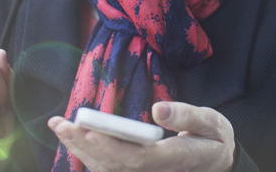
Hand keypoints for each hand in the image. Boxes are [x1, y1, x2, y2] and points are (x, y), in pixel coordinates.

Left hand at [48, 102, 234, 171]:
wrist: (216, 160)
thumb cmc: (214, 138)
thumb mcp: (212, 123)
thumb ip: (188, 116)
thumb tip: (157, 109)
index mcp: (174, 159)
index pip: (137, 158)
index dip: (111, 146)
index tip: (89, 130)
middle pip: (114, 164)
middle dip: (85, 144)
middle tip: (62, 123)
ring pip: (106, 168)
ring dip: (80, 149)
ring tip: (59, 126)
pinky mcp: (136, 170)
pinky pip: (108, 167)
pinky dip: (87, 153)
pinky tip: (72, 137)